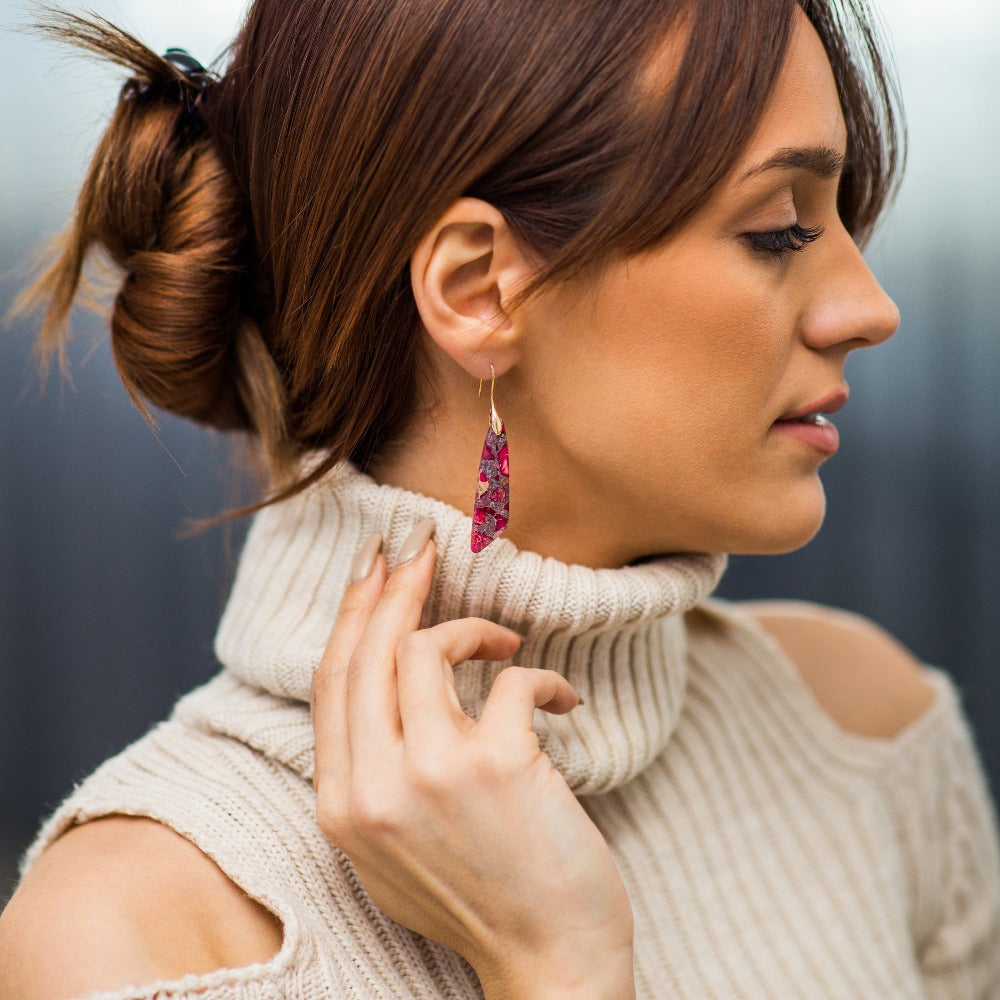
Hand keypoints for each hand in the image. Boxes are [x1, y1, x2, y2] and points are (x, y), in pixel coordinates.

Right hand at [311, 521, 635, 999]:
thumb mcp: (392, 846)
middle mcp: (373, 787)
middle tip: (421, 544)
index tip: (372, 566)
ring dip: (472, 626)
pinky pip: (510, 678)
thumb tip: (383, 685)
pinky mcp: (496, 766)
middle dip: (395, 584)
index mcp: (342, 805)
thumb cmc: (481, 896)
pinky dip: (539, 675)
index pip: (332, 680)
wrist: (550, 962)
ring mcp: (431, 774)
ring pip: (425, 649)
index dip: (352, 612)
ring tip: (504, 639)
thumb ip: (372, 772)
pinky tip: (563, 698)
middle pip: (369, 651)